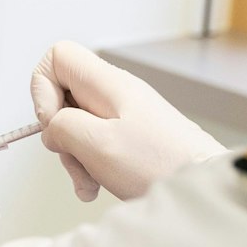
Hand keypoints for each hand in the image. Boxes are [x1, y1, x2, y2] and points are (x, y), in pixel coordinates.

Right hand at [29, 41, 225, 200]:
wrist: (203, 189)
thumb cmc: (164, 165)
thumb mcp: (98, 144)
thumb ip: (62, 127)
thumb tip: (52, 128)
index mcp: (109, 84)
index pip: (59, 57)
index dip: (42, 87)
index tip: (51, 121)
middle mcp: (117, 94)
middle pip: (65, 97)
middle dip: (60, 133)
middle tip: (74, 157)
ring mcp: (126, 115)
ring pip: (79, 125)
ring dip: (75, 156)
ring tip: (89, 182)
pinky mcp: (133, 137)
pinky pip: (97, 144)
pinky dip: (90, 165)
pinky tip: (98, 185)